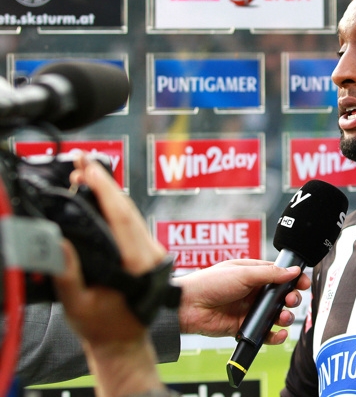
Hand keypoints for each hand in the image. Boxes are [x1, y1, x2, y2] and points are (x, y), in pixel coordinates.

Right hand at [53, 153, 166, 394]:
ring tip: (85, 172)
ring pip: (131, 213)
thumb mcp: (79, 305)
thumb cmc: (103, 327)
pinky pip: (132, 222)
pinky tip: (100, 195)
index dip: (105, 190)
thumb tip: (59, 242)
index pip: (121, 216)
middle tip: (83, 159)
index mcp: (136, 263)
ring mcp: (151, 252)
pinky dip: (115, 205)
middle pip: (127, 208)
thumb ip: (68, 275)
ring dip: (109, 191)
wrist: (125, 341)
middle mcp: (149, 253)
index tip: (88, 168)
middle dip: (105, 181)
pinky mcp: (147, 252)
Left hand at [175, 259, 310, 343]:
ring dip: (284, 317)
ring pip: (274, 315)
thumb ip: (270, 274)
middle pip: (280, 296)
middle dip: (290, 299)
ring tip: (282, 317)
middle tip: (290, 300)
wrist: (188, 306)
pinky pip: (264, 333)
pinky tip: (278, 334)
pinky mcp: (243, 327)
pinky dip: (274, 335)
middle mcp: (252, 291)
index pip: (278, 275)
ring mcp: (248, 310)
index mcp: (252, 273)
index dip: (293, 279)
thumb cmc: (210, 283)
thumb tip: (293, 271)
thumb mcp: (243, 273)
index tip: (303, 283)